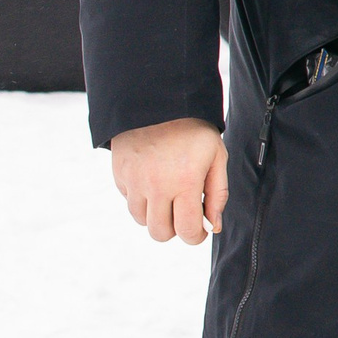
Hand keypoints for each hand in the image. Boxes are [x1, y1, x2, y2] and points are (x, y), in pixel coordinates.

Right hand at [109, 118, 227, 244]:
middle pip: (160, 233)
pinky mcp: (119, 174)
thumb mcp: (217, 156)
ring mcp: (134, 181)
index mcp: (185, 182)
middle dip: (174, 229)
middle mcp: (156, 186)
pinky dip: (141, 198)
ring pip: (141, 220)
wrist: (160, 100)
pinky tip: (153, 179)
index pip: (187, 231)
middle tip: (184, 212)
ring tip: (168, 194)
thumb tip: (213, 226)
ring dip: (156, 214)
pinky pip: (129, 200)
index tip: (200, 229)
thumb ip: (218, 194)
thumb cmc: (194, 129)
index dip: (196, 236)